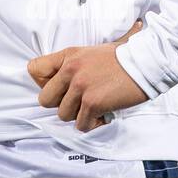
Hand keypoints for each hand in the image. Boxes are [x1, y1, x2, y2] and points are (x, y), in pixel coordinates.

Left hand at [27, 20, 149, 131]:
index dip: (43, 83)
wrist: (144, 63)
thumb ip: (71, 65)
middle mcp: (70, 70)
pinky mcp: (92, 103)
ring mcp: (80, 87)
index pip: (34, 68)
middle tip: (78, 102)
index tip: (58, 88)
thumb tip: (58, 81)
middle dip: (61, 104)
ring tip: (94, 107)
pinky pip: (81, 124)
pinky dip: (92, 123)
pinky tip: (103, 114)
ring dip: (78, 115)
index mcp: (67, 55)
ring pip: (63, 115)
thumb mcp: (88, 53)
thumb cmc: (120, 59)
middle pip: (45, 99)